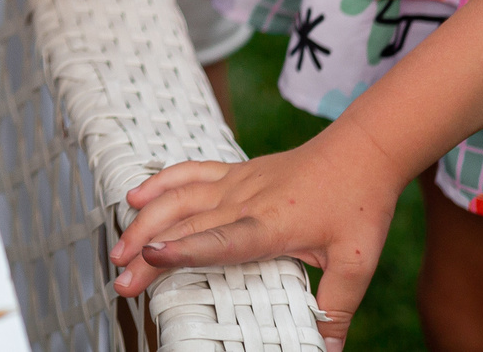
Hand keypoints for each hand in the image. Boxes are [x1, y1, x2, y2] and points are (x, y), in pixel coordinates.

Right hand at [110, 125, 404, 346]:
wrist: (364, 150)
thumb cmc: (361, 204)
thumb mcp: (357, 262)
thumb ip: (337, 307)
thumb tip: (328, 350)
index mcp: (271, 225)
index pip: (219, 239)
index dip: (183, 250)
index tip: (150, 257)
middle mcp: (245, 200)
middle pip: (187, 226)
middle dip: (148, 252)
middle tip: (121, 281)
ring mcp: (237, 183)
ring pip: (179, 200)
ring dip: (144, 222)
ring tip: (119, 249)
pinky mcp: (236, 172)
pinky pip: (190, 173)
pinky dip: (160, 183)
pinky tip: (136, 196)